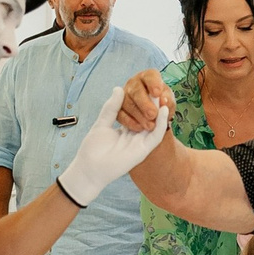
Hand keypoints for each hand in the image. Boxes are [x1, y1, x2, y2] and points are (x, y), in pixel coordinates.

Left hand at [59, 85, 168, 205]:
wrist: (89, 168)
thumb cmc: (93, 149)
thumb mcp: (103, 123)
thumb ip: (112, 107)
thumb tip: (119, 88)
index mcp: (126, 128)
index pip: (138, 111)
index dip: (144, 99)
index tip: (147, 85)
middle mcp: (136, 135)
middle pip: (148, 117)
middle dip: (154, 103)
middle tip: (159, 87)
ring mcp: (141, 142)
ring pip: (155, 124)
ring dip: (161, 111)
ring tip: (164, 94)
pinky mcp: (143, 150)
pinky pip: (156, 135)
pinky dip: (161, 123)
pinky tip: (163, 110)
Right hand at [116, 70, 170, 135]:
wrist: (153, 112)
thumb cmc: (161, 102)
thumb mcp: (168, 101)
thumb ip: (168, 101)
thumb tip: (163, 102)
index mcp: (148, 77)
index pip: (150, 76)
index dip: (153, 84)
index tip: (157, 93)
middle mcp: (134, 83)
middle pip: (136, 91)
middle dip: (144, 104)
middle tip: (153, 115)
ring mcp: (124, 95)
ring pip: (127, 103)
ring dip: (139, 116)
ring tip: (150, 126)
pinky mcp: (117, 107)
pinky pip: (120, 114)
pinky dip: (130, 122)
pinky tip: (140, 128)